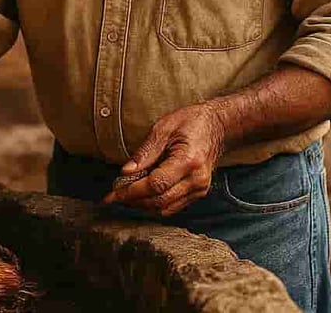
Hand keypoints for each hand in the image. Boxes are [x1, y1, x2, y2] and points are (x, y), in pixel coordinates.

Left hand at [102, 103, 225, 216]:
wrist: (216, 126)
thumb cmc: (190, 122)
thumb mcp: (163, 128)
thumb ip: (145, 152)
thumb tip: (125, 171)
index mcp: (188, 161)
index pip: (157, 184)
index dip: (133, 191)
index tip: (115, 192)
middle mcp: (196, 180)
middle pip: (160, 201)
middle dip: (135, 200)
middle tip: (114, 195)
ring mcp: (199, 189)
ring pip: (166, 208)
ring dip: (143, 205)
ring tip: (125, 195)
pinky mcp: (198, 193)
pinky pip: (173, 206)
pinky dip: (155, 203)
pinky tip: (141, 195)